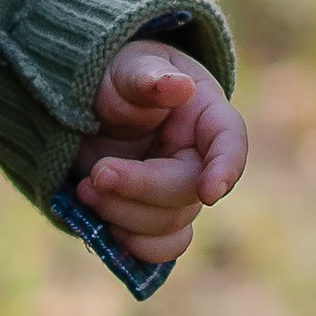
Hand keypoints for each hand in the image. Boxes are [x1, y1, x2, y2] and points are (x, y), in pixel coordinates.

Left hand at [73, 41, 247, 269]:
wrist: (87, 106)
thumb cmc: (116, 77)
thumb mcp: (128, 68)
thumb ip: (148, 78)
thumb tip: (179, 86)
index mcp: (205, 116)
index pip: (230, 142)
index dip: (226, 168)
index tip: (208, 192)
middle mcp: (199, 160)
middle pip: (189, 191)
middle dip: (139, 188)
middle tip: (96, 173)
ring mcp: (176, 193)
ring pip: (169, 224)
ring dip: (123, 215)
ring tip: (85, 188)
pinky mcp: (152, 217)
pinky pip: (160, 248)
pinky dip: (132, 244)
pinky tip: (99, 223)